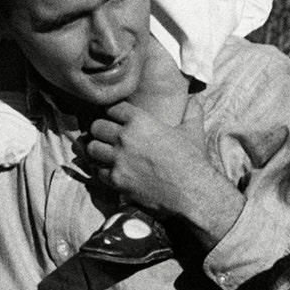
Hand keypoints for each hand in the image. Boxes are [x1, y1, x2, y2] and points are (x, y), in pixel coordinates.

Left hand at [86, 98, 215, 217]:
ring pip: (92, 148)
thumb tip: (196, 98)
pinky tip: (111, 171)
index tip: (116, 117)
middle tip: (106, 135)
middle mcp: (125, 137)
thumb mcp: (193, 131)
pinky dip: (103, 171)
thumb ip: (192, 111)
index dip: (114, 112)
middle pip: (97, 127)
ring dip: (97, 149)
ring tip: (104, 152)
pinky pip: (98, 171)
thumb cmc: (191, 160)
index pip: (113, 108)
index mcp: (140, 121)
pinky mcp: (117, 180)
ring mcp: (118, 159)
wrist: (191, 191)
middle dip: (101, 130)